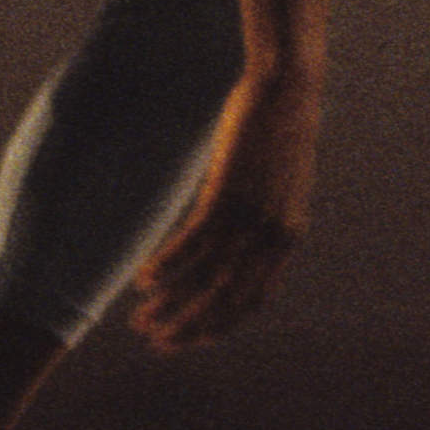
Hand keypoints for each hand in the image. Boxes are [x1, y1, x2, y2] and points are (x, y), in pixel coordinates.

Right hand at [131, 59, 318, 347]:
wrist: (288, 87)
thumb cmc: (279, 130)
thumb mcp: (278, 183)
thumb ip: (262, 215)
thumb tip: (237, 233)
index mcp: (286, 237)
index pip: (253, 300)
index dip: (220, 325)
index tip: (192, 339)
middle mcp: (272, 236)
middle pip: (226, 300)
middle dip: (188, 327)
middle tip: (156, 342)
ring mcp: (251, 217)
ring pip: (204, 279)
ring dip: (169, 304)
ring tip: (140, 318)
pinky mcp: (227, 195)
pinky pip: (190, 245)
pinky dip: (165, 266)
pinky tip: (143, 279)